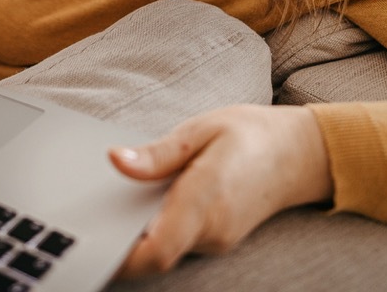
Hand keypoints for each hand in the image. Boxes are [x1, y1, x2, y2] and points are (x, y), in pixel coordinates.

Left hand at [109, 104, 331, 277]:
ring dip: (137, 235)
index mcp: (206, 198)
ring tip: (109, 209)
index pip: (157, 250)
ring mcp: (217, 239)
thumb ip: (157, 154)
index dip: (121, 257)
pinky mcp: (217, 238)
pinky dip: (155, 231)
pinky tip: (141, 207)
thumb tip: (115, 160)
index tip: (91, 244)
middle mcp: (212, 229)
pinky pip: (179, 243)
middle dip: (119, 244)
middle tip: (86, 223)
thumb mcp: (200, 130)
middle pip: (154, 255)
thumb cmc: (251, 135)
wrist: (300, 154)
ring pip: (165, 250)